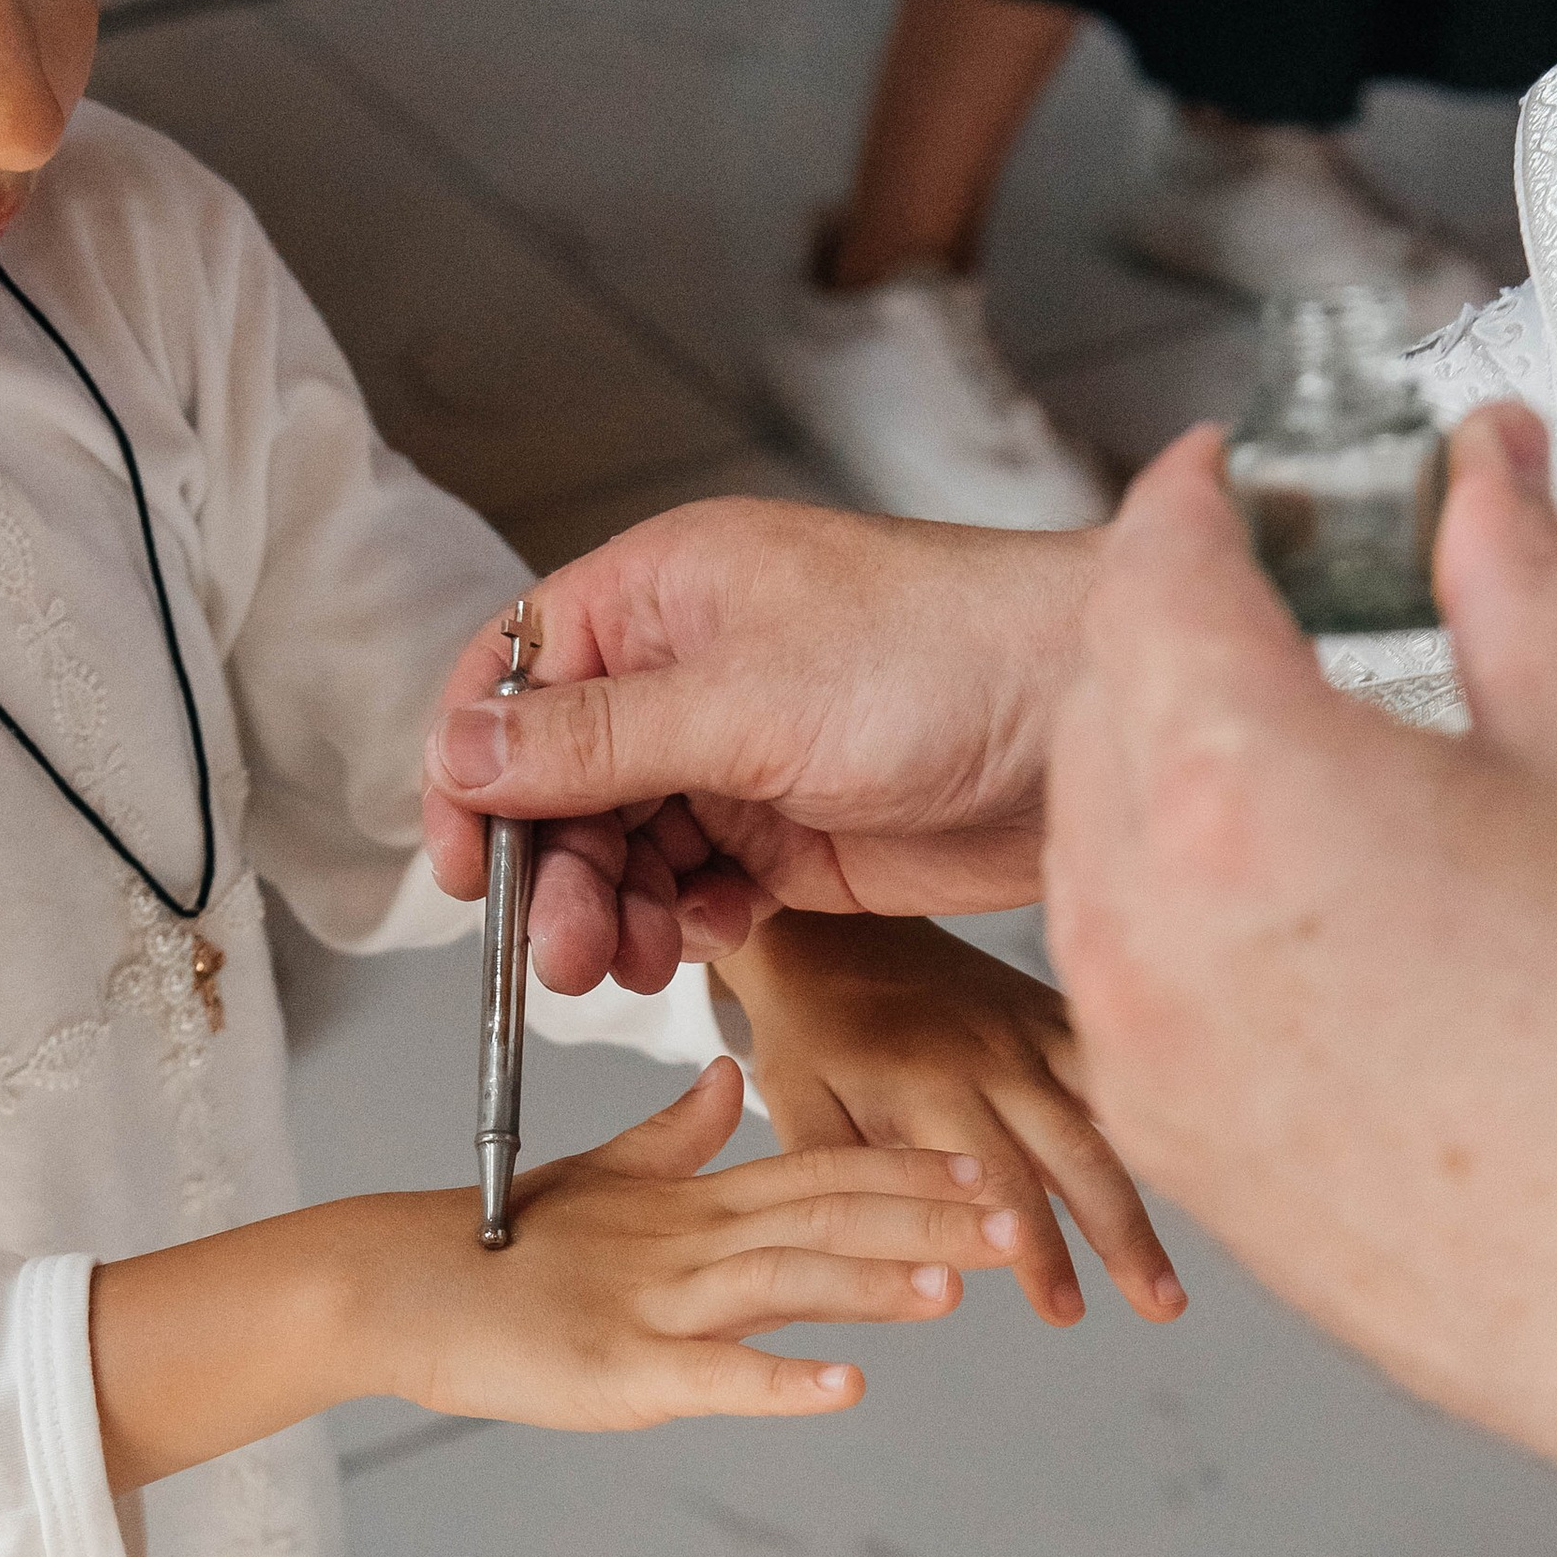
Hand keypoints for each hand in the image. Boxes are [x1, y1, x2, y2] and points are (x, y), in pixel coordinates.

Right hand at [91, 1059, 1022, 1485]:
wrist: (391, 1284)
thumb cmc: (494, 1241)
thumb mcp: (597, 1179)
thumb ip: (673, 1138)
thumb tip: (732, 1080)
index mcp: (687, 1200)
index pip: (817, 1169)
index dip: (905, 1168)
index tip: (988, 1165)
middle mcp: (683, 1242)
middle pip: (822, 1217)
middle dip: (923, 1220)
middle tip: (1015, 1220)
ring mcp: (652, 1305)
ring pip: (779, 1282)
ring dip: (870, 1284)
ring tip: (956, 1288)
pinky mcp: (616, 1371)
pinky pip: (710, 1377)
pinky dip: (778, 1382)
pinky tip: (847, 1390)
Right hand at [422, 499, 1094, 991]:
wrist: (1095, 716)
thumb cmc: (947, 656)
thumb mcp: (745, 698)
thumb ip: (597, 740)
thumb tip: (461, 752)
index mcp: (661, 596)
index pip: (514, 678)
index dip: (474, 774)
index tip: (467, 872)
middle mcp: (690, 672)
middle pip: (561, 784)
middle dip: (553, 873)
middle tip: (566, 957)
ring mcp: (741, 755)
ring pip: (624, 847)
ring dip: (613, 911)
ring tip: (634, 961)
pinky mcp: (793, 831)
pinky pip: (698, 887)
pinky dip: (688, 922)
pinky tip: (714, 936)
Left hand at [719, 913, 1184, 1326]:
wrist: (829, 928)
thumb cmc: (808, 1034)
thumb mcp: (797, 1105)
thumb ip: (842, 1178)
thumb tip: (881, 1256)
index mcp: (932, 1089)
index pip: (999, 1185)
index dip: (1035, 1251)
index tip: (1064, 1311)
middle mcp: (996, 1060)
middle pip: (1079, 1158)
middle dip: (1123, 1236)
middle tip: (1160, 1307)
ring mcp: (1032, 1032)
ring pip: (1111, 1114)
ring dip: (1158, 1181)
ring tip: (1186, 1238)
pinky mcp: (1050, 1012)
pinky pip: (1113, 1061)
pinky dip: (1155, 1102)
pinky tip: (1206, 1149)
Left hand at [1045, 407, 1556, 1503]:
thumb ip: (1514, 577)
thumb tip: (1483, 482)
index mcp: (1244, 789)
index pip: (1154, 577)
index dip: (1189, 502)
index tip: (1216, 481)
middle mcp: (1153, 920)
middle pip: (1101, 704)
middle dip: (1170, 630)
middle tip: (1258, 599)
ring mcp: (1142, 1041)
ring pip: (1091, 846)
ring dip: (1156, 775)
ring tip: (1275, 761)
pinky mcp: (1165, 1133)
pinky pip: (1116, 976)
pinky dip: (1166, 912)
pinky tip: (1270, 911)